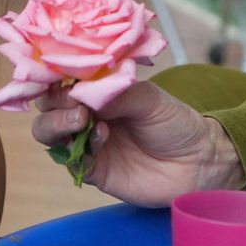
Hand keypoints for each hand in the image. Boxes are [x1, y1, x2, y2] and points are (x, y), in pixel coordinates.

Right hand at [31, 81, 243, 206]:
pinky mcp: (94, 171)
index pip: (61, 81)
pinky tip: (102, 137)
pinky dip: (80, 148)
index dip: (52, 76)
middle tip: (74, 103)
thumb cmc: (175, 122)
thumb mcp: (148, 97)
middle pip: (47, 108)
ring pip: (50, 135)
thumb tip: (81, 89)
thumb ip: (114, 91)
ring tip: (81, 119)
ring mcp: (88, 144)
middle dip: (53, 103)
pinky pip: (72, 161)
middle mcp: (86, 115)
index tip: (56, 74)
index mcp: (96, 92)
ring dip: (58, 124)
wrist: (198, 162)